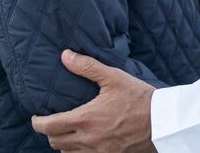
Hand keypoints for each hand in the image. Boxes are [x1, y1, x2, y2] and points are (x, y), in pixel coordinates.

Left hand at [31, 50, 155, 152]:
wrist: (162, 122)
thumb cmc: (139, 98)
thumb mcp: (113, 77)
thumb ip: (87, 67)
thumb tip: (65, 56)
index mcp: (85, 119)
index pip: (48, 126)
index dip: (37, 122)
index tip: (36, 116)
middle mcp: (87, 140)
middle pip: (54, 142)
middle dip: (50, 131)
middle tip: (52, 121)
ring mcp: (98, 152)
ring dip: (63, 143)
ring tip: (68, 131)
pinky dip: (78, 152)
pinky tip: (85, 141)